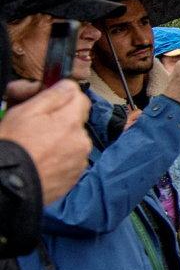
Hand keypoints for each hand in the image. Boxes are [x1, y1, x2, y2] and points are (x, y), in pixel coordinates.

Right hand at [0, 80, 89, 203]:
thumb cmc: (13, 147)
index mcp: (72, 122)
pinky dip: (57, 157)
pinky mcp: (73, 178)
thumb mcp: (25, 112)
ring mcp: (79, 161)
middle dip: (57, 119)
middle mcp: (82, 142)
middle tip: (32, 125)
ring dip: (58, 139)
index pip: (79, 98)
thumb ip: (52, 95)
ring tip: (33, 145)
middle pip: (75, 121)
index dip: (61, 97)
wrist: (7, 184)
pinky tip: (39, 159)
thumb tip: (68, 85)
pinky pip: (69, 159)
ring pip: (72, 140)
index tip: (46, 101)